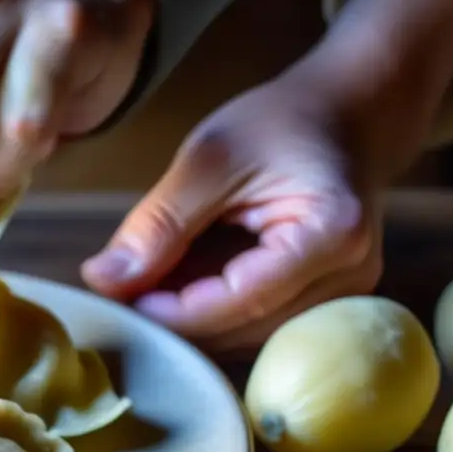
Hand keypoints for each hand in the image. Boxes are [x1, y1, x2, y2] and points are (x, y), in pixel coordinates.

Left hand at [81, 73, 383, 353]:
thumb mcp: (210, 156)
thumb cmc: (284, 122)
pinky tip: (171, 288)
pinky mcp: (321, 306)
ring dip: (185, 320)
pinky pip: (252, 325)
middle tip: (111, 297)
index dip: (172, 312)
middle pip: (242, 329)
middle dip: (171, 320)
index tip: (115, 300)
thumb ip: (159, 222)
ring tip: (137, 286)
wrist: (347, 114)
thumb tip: (103, 280)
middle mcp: (349, 281)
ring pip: (243, 336)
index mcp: (333, 236)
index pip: (241, 299)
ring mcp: (340, 301)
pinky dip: (206, 312)